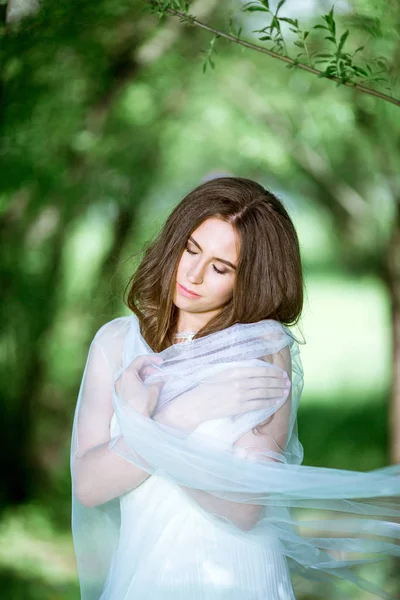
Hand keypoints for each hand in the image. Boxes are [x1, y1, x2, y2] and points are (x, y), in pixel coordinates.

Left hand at [115, 355, 163, 417]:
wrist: (134, 423)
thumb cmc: (142, 404)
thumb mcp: (154, 389)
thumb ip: (159, 380)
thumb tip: (162, 378)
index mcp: (127, 374)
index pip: (140, 360)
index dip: (152, 359)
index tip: (161, 362)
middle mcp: (120, 379)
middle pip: (135, 368)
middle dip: (149, 369)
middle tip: (159, 374)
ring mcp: (118, 387)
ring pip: (132, 377)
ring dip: (144, 377)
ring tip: (155, 382)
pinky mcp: (119, 395)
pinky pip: (129, 384)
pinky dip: (139, 383)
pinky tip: (147, 388)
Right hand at [154, 363, 290, 431]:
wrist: (197, 404)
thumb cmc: (207, 386)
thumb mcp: (221, 371)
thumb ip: (236, 367)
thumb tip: (252, 363)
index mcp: (235, 370)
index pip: (260, 369)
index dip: (273, 372)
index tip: (281, 373)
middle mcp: (239, 382)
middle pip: (265, 381)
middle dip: (278, 381)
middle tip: (287, 382)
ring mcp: (240, 395)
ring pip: (265, 392)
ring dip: (277, 391)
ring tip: (285, 391)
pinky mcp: (240, 408)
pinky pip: (259, 404)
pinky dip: (270, 402)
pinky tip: (276, 401)